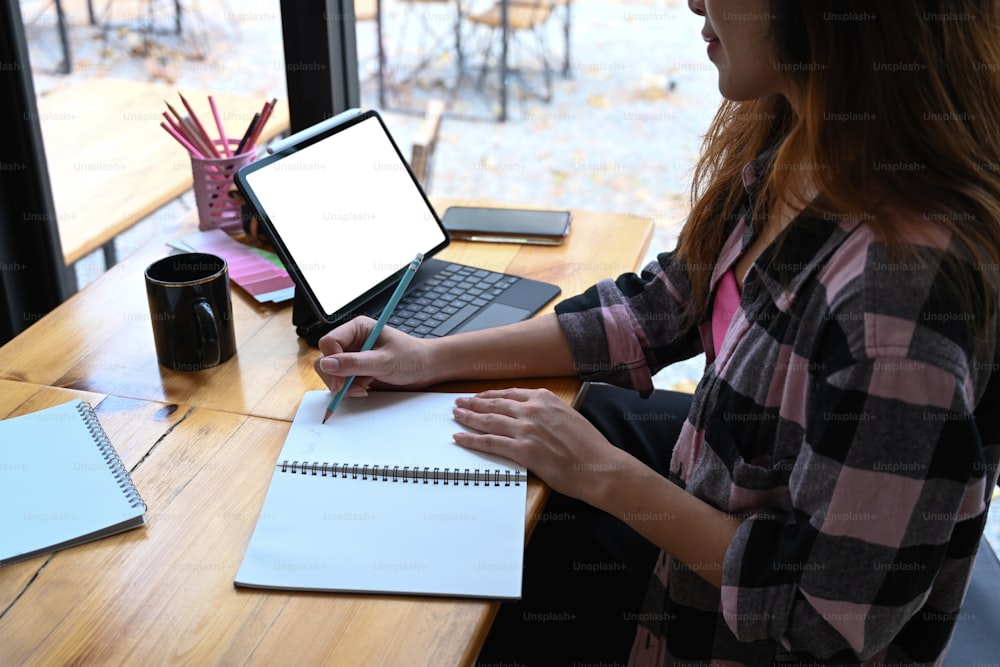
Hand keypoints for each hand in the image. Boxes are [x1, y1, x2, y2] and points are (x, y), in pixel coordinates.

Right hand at [314, 316, 435, 395]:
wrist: (426, 369)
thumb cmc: (412, 357)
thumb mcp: (384, 361)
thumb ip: (355, 363)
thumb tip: (327, 364)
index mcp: (357, 328)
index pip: (329, 342)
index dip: (332, 362)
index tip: (341, 381)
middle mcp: (352, 341)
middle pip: (325, 359)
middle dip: (336, 377)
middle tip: (352, 389)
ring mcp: (353, 357)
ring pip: (331, 373)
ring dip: (343, 386)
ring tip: (363, 389)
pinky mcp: (356, 371)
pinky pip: (340, 381)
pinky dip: (349, 390)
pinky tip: (364, 390)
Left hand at [452, 388, 631, 503]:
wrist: (599, 467)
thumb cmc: (589, 446)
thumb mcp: (569, 416)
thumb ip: (548, 412)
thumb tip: (533, 415)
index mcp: (545, 398)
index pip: (509, 394)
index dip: (490, 395)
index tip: (478, 397)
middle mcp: (533, 410)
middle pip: (494, 404)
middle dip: (473, 403)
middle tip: (458, 403)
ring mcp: (526, 429)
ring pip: (488, 420)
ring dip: (468, 418)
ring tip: (456, 416)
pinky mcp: (523, 450)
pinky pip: (490, 442)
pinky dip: (472, 439)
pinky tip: (460, 438)